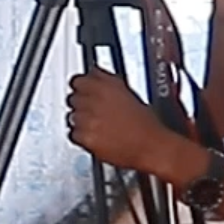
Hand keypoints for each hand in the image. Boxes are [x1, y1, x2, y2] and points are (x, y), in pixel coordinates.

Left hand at [66, 71, 191, 179]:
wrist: (151, 147)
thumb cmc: (146, 124)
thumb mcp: (130, 94)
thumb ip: (108, 83)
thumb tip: (96, 76)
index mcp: (105, 86)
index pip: (78, 81)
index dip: (82, 88)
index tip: (85, 92)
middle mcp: (94, 100)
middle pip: (73, 99)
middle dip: (81, 105)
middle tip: (94, 112)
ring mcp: (87, 119)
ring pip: (72, 117)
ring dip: (81, 121)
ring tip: (98, 126)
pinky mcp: (85, 137)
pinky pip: (74, 134)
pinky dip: (82, 136)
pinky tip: (97, 136)